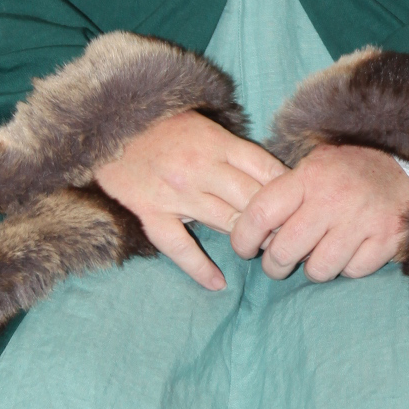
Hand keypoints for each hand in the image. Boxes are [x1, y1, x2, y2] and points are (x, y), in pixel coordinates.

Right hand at [94, 110, 286, 291]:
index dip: (289, 192)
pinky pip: (179, 246)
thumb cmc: (161, 125)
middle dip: (276, 220)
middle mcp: (200, 168)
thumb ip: (233, 148)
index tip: (300, 206)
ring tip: (264, 253)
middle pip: (253, 200)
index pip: (267, 170)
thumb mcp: (203, 124)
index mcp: (217, 142)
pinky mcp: (150, 212)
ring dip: (248, 240)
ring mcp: (175, 193)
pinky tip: (217, 283)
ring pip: (227, 222)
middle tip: (289, 236)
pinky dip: (200, 267)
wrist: (107, 124)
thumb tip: (271, 177)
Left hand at [228, 144, 408, 282]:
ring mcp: (362, 222)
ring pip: (318, 269)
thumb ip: (283, 192)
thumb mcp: (312, 166)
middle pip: (284, 251)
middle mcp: (333, 199)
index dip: (243, 238)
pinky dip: (346, 268)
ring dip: (313, 268)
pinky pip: (351, 272)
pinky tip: (348, 251)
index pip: (261, 213)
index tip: (243, 248)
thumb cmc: (346, 171)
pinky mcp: (386, 240)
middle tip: (278, 263)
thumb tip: (251, 229)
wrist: (403, 166)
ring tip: (317, 254)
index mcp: (309, 177)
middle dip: (274, 265)